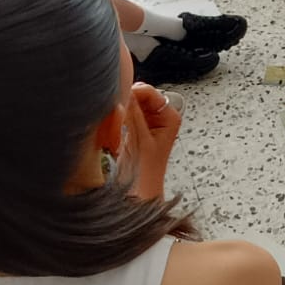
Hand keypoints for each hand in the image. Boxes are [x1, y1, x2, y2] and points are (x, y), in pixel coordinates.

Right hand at [123, 81, 181, 197]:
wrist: (141, 191)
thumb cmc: (146, 172)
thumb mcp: (139, 139)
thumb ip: (133, 114)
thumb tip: (125, 93)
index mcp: (170, 117)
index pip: (150, 92)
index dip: (134, 92)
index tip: (119, 98)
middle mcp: (161, 116)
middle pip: (140, 94)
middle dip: (126, 100)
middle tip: (116, 112)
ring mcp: (149, 121)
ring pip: (130, 102)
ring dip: (120, 109)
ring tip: (115, 123)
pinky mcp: (137, 127)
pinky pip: (125, 112)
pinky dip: (117, 116)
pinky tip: (114, 127)